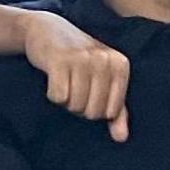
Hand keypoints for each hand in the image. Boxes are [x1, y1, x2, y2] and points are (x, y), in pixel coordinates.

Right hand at [22, 14, 130, 140]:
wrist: (48, 31)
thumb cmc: (79, 61)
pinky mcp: (60, 61)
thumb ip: (116, 111)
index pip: (111, 112)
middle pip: (93, 112)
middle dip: (80, 106)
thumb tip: (121, 138)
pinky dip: (53, 94)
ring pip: (75, 106)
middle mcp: (104, 60)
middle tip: (74, 86)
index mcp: (120, 64)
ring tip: (65, 81)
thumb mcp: (103, 80)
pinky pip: (59, 97)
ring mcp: (82, 59)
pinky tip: (53, 78)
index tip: (89, 90)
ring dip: (66, 101)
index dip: (95, 109)